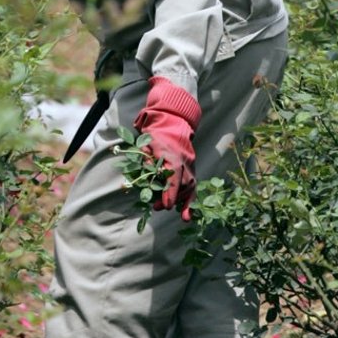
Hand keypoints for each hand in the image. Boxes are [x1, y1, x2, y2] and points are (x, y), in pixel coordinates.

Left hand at [133, 77, 200, 219]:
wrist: (171, 122)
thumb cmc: (155, 134)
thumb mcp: (145, 144)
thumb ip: (145, 159)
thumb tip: (144, 176)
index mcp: (173, 154)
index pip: (174, 176)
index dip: (170, 192)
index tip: (166, 205)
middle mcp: (185, 160)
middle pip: (182, 184)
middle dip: (171, 198)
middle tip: (157, 207)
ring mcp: (190, 164)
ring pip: (190, 186)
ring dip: (179, 200)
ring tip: (167, 208)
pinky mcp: (192, 167)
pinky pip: (193, 186)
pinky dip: (189, 201)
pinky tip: (186, 216)